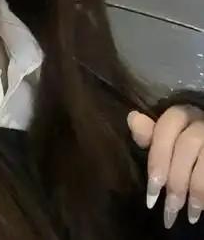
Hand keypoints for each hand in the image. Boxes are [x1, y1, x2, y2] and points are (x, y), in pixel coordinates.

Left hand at [127, 105, 203, 229]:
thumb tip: (133, 118)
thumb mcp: (164, 139)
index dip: (157, 162)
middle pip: (186, 147)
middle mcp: (199, 119)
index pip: (164, 131)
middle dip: (175, 180)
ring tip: (189, 215)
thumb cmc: (180, 145)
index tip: (151, 193)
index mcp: (178, 114)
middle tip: (168, 207)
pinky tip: (202, 208)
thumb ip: (148, 134)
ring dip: (195, 190)